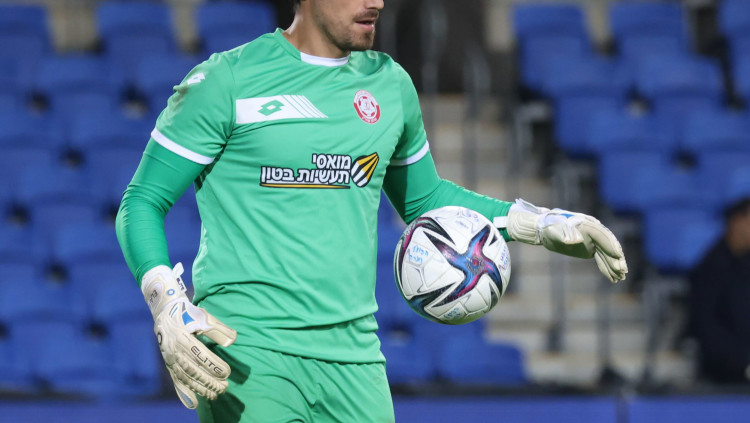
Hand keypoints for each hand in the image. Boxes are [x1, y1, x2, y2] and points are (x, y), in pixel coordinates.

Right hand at [141, 263, 236, 408]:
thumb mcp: (203, 317)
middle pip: (192, 369)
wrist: (164, 312)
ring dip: (200, 388)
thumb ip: (217, 329)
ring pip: (185, 377)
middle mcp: (174, 350)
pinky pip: (176, 381)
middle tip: (224, 387)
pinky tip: (194, 403)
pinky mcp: (168, 364)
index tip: (227, 372)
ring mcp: (170, 359)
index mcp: (182, 337)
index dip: (213, 365)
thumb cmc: (188, 313)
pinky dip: (184, 393)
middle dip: (209, 381)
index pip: (200, 355)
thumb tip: (232, 340)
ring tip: (215, 395)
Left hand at [499, 199, 627, 281]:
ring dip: (613, 266)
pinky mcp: (590, 248)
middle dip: (615, 259)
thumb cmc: (549, 227)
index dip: (611, 246)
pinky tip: (612, 278)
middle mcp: (594, 232)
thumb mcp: (554, 230)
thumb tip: (575, 239)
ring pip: (606, 254)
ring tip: (620, 278)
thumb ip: (564, 234)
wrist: (545, 229)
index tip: (619, 256)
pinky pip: (601, 258)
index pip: (603, 236)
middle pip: (608, 246)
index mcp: (588, 225)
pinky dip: (606, 268)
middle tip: (622, 271)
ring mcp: (593, 241)